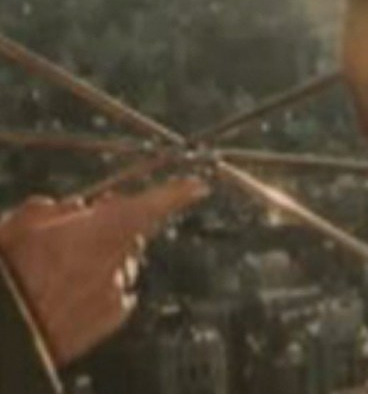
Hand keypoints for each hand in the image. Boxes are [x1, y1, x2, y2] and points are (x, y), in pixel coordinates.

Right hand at [0, 177, 208, 365]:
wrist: (9, 332)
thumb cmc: (10, 274)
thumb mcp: (18, 226)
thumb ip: (51, 210)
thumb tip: (73, 206)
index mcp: (96, 232)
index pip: (149, 206)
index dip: (176, 193)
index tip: (197, 186)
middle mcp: (115, 261)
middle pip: (132, 234)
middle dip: (116, 227)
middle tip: (82, 226)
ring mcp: (117, 290)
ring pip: (120, 264)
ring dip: (101, 261)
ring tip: (56, 274)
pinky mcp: (114, 316)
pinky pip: (117, 292)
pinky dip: (101, 289)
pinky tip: (69, 296)